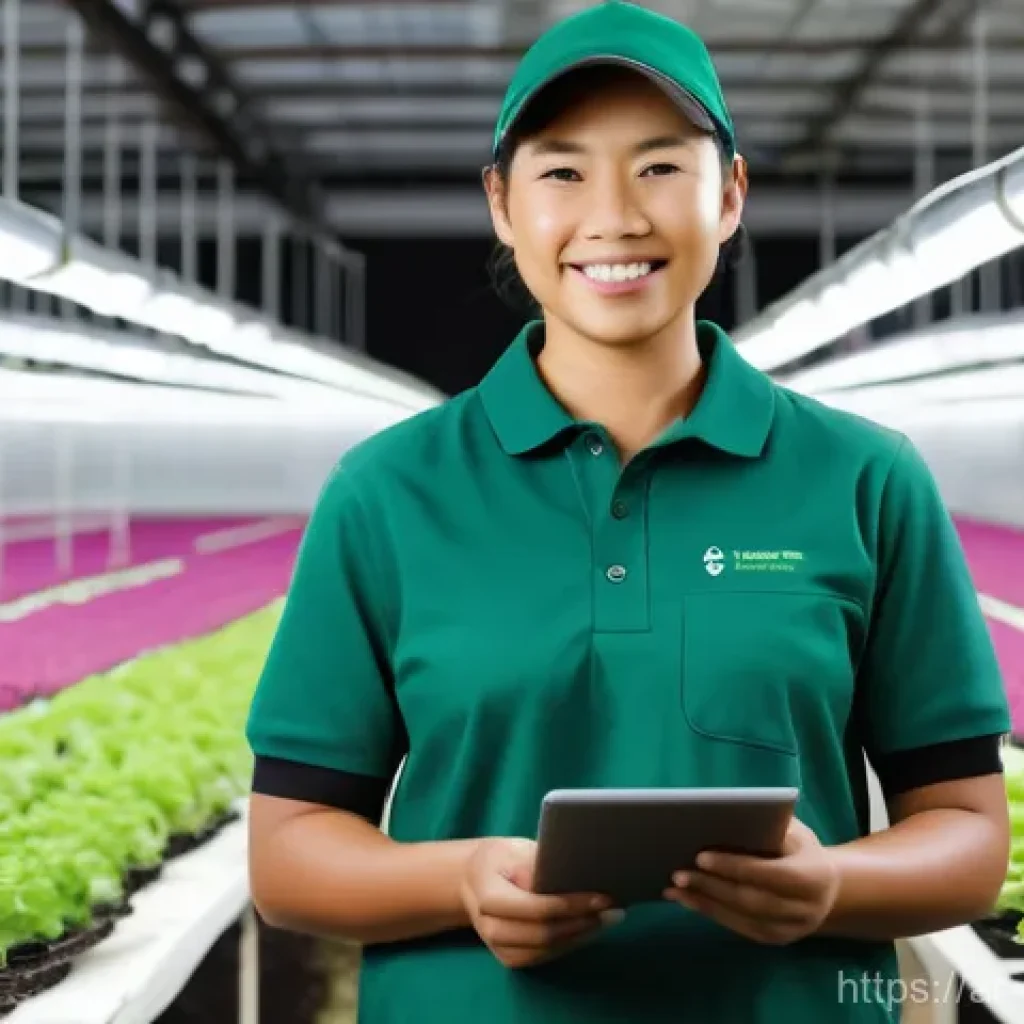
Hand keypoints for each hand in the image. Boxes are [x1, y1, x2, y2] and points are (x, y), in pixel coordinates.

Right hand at [460, 837, 623, 968]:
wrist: (474, 880)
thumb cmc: (500, 859)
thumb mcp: (515, 849)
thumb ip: (538, 864)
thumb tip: (573, 873)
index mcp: (487, 895)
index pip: (536, 907)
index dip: (572, 905)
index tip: (602, 897)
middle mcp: (489, 927)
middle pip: (544, 934)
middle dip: (584, 923)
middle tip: (615, 910)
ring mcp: (497, 947)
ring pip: (547, 949)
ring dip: (582, 936)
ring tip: (609, 918)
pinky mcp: (509, 958)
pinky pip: (544, 957)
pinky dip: (570, 944)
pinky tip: (590, 929)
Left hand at [664, 817, 839, 945]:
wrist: (827, 887)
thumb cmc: (800, 849)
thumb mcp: (794, 831)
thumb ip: (768, 828)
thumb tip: (723, 816)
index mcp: (814, 876)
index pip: (770, 874)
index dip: (734, 866)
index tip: (701, 856)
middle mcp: (806, 909)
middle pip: (751, 900)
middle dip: (712, 886)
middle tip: (678, 874)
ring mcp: (791, 929)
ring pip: (742, 918)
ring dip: (705, 903)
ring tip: (674, 888)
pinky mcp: (775, 939)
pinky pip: (739, 928)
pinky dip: (712, 913)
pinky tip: (688, 900)